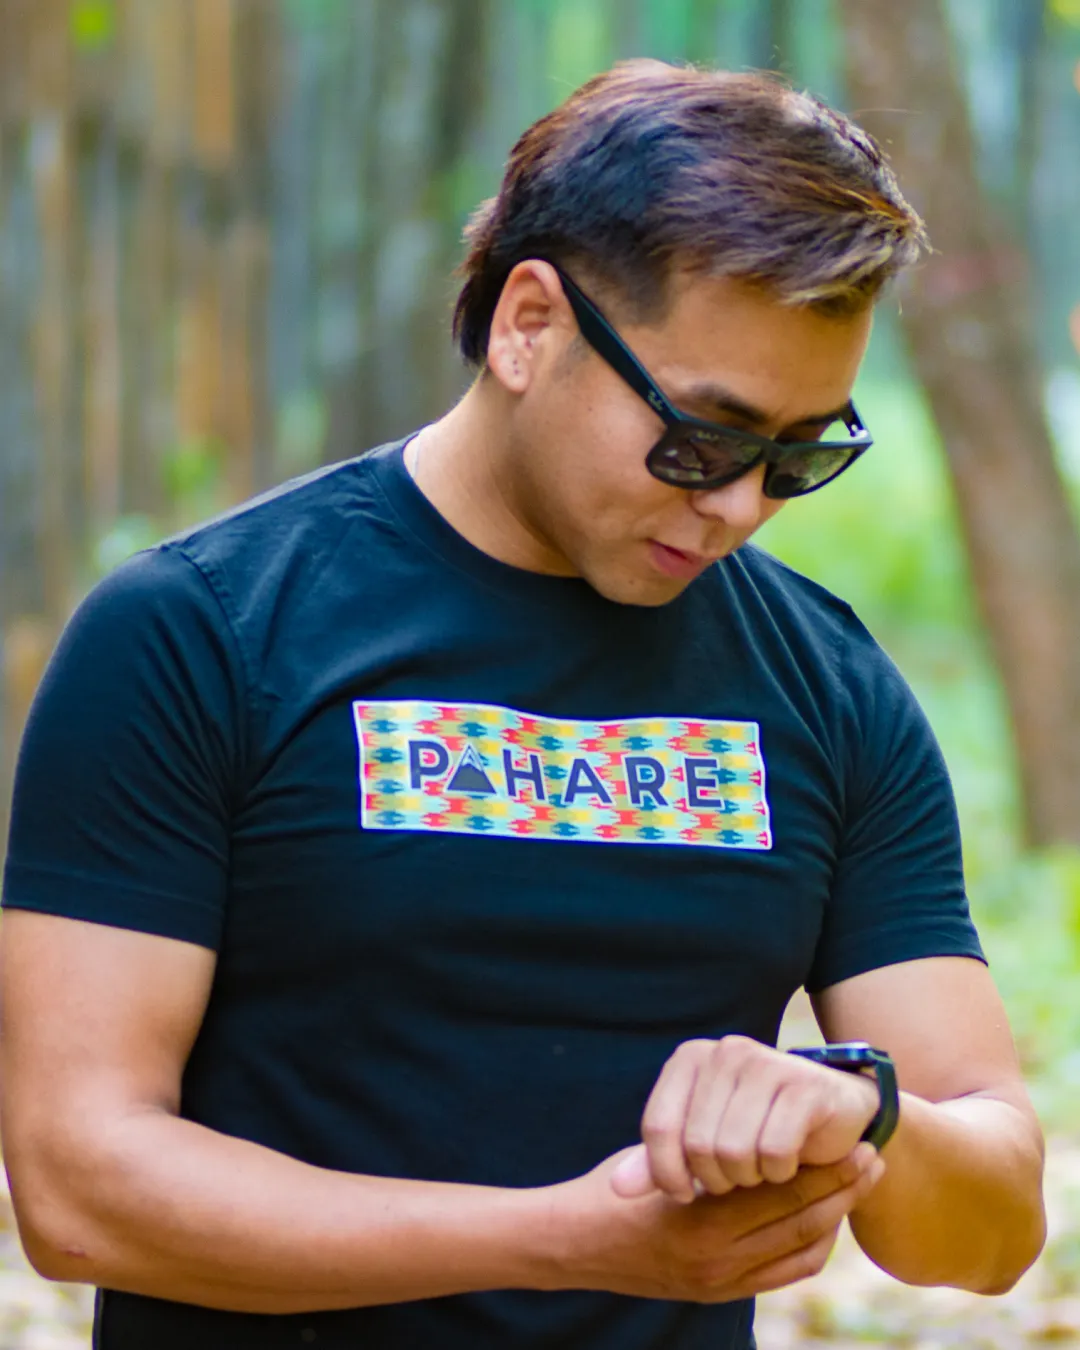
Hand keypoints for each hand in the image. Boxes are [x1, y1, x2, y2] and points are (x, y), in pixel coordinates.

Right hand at [551, 1142, 884, 1302]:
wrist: (570, 1247)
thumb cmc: (611, 1188)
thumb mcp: (658, 1156)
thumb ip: (708, 1150)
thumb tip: (759, 1123)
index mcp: (701, 1222)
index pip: (781, 1194)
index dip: (824, 1168)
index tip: (855, 1142)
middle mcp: (715, 1263)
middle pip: (800, 1225)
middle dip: (842, 1191)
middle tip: (874, 1160)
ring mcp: (718, 1285)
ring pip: (798, 1252)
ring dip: (833, 1218)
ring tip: (858, 1186)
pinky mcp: (716, 1295)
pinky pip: (781, 1275)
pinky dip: (809, 1247)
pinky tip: (824, 1222)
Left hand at [613, 1036, 878, 1201]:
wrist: (834, 1114)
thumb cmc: (757, 1129)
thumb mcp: (702, 1142)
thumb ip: (658, 1162)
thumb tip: (615, 1189)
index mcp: (690, 1058)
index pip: (657, 1128)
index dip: (666, 1174)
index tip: (684, 1194)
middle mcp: (725, 1052)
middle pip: (696, 1146)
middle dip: (715, 1180)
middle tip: (734, 1179)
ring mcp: (766, 1063)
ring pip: (733, 1152)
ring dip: (748, 1178)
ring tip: (759, 1169)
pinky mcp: (804, 1087)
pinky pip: (773, 1152)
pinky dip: (778, 1173)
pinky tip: (786, 1164)